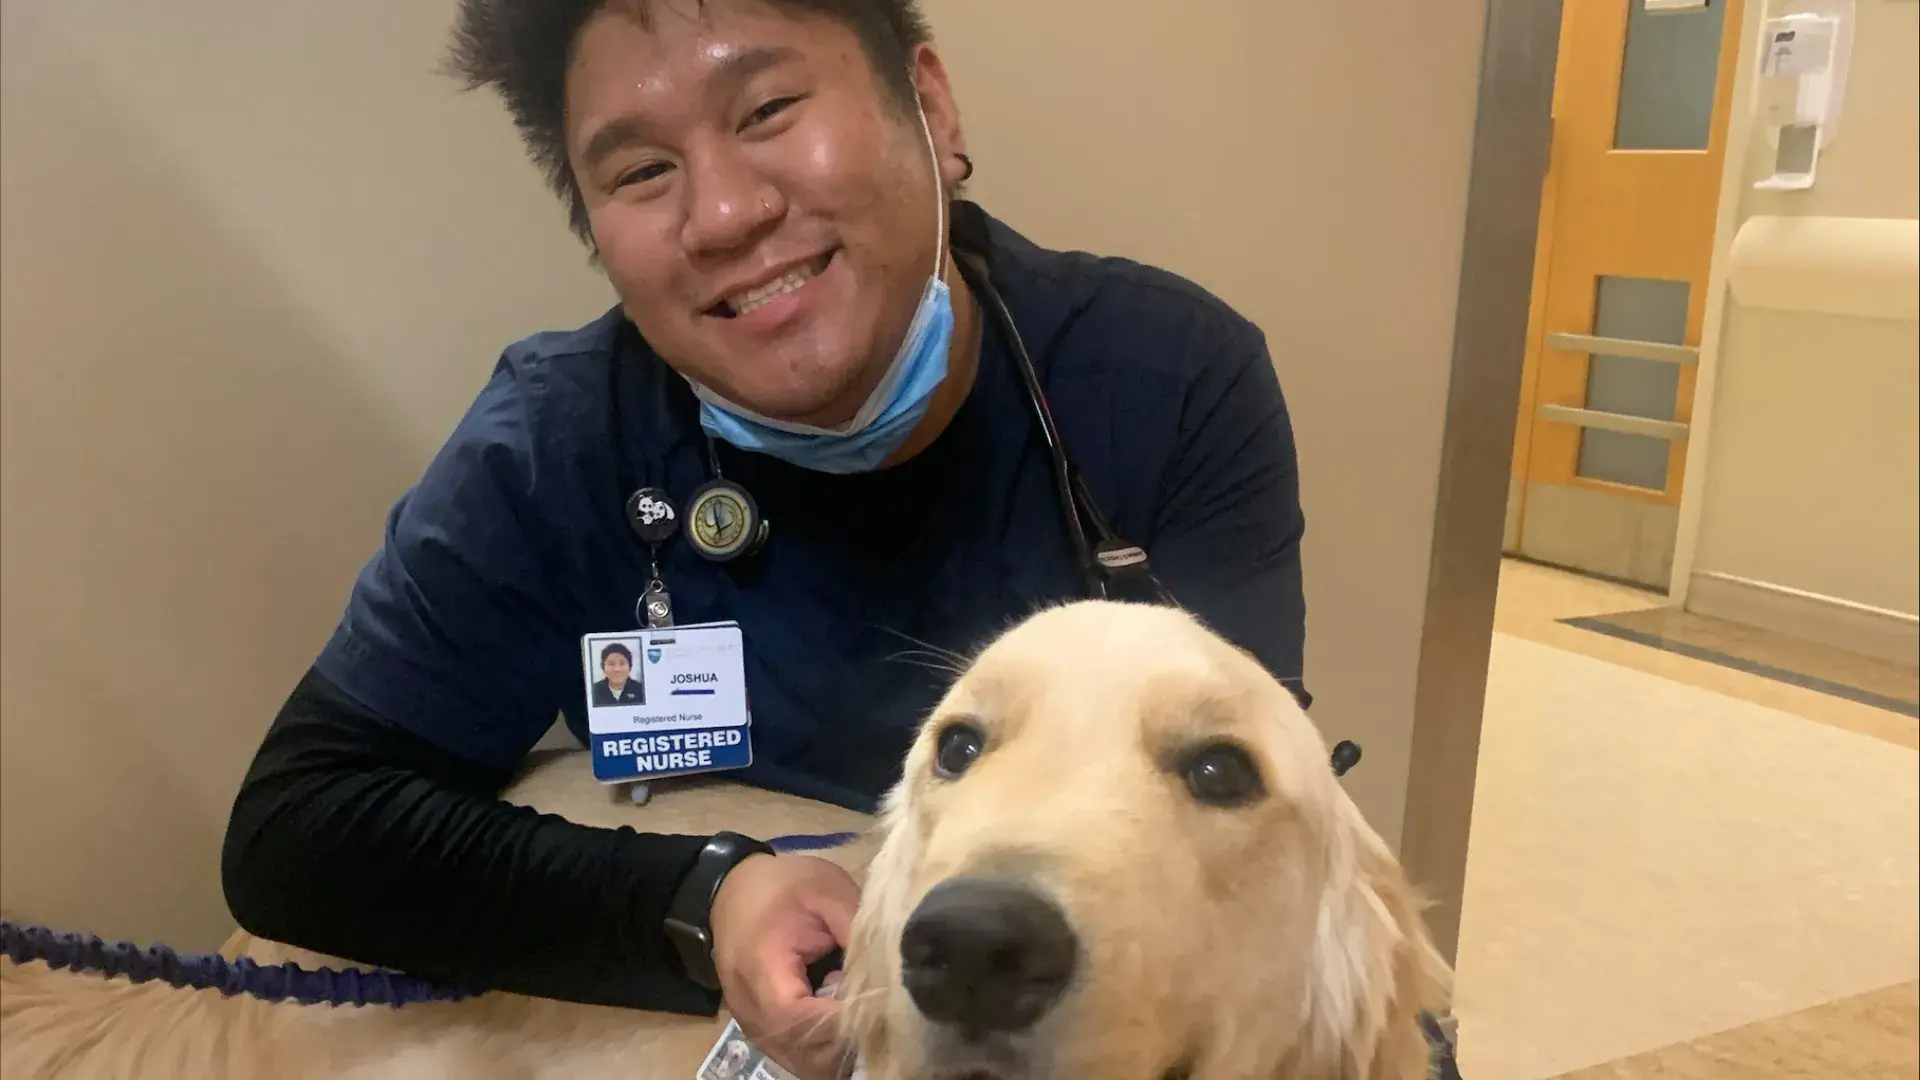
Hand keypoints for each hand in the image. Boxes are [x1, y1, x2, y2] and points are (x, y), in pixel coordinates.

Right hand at [710, 853, 860, 1079]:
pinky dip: (825, 1047)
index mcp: (761, 972)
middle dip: (848, 1038)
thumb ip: (857, 929)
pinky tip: (840, 1015)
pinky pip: (797, 1056)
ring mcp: (753, 1028)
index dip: (844, 1020)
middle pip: (806, 1055)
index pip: (803, 1023)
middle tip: (876, 1006)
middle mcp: (751, 1012)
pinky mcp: (762, 1031)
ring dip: (838, 1047)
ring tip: (858, 1008)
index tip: (878, 1001)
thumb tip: (891, 969)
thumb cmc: (782, 887)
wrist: (732, 889)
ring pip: (804, 1064)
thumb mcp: (826, 890)